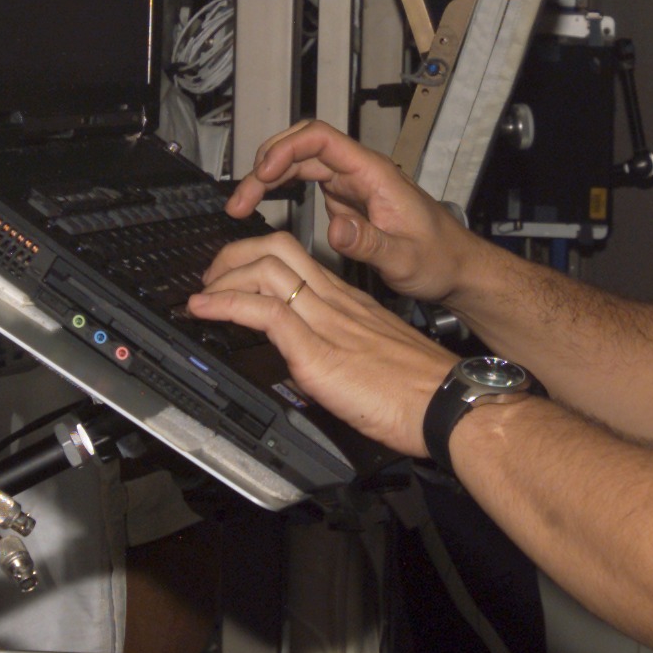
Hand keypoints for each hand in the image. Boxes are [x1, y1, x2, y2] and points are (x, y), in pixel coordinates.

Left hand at [186, 233, 456, 457]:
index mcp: (350, 302)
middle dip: (231, 256)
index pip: (296, 257)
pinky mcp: (319, 353)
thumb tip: (307, 365)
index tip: (232, 275)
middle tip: (211, 279)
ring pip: (266, 269)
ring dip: (222, 278)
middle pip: (275, 249)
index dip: (255, 257)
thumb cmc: (421, 389)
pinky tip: (205, 311)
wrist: (450, 404)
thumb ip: (341, 352)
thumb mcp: (374, 359)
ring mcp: (327, 323)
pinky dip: (226, 305)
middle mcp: (336, 302)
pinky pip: (265, 312)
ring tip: (202, 295)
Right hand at [222, 119, 476, 303]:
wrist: (456, 266)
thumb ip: (370, 243)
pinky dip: (280, 189)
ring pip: (300, 163)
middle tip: (240, 198)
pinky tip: (264, 205)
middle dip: (266, 164)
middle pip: (302, 147)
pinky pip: (305, 181)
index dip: (287, 149)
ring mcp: (351, 183)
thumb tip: (335, 227)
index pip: (322, 139)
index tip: (263, 173)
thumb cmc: (440, 258)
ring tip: (240, 204)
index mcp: (374, 174)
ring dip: (267, 178)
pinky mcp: (346, 199)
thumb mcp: (406, 258)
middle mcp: (360, 172)